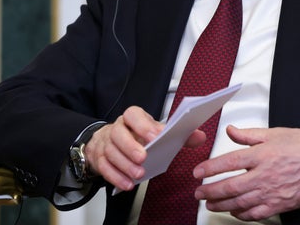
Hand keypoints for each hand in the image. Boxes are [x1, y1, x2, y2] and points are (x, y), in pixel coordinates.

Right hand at [84, 106, 205, 190]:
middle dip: (131, 147)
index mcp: (132, 118)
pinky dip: (116, 177)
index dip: (143, 125)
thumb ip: (178, 135)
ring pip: (111, 152)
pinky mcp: (100, 159)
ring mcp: (106, 143)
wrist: (110, 140)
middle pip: (118, 134)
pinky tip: (128, 184)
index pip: (133, 115)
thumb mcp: (157, 132)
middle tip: (144, 158)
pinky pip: (104, 168)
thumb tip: (199, 136)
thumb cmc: (138, 135)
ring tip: (139, 174)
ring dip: (125, 165)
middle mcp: (117, 128)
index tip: (155, 135)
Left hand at [194, 125, 299, 220]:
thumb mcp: (276, 133)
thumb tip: (231, 131)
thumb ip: (250, 135)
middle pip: (229, 187)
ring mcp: (272, 192)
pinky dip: (242, 215)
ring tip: (210, 204)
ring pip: (239, 203)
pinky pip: (255, 214)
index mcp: (262, 154)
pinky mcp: (280, 205)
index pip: (228, 162)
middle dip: (210, 191)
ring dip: (221, 205)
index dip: (209, 168)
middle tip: (199, 193)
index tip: (198, 172)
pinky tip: (235, 212)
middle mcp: (264, 175)